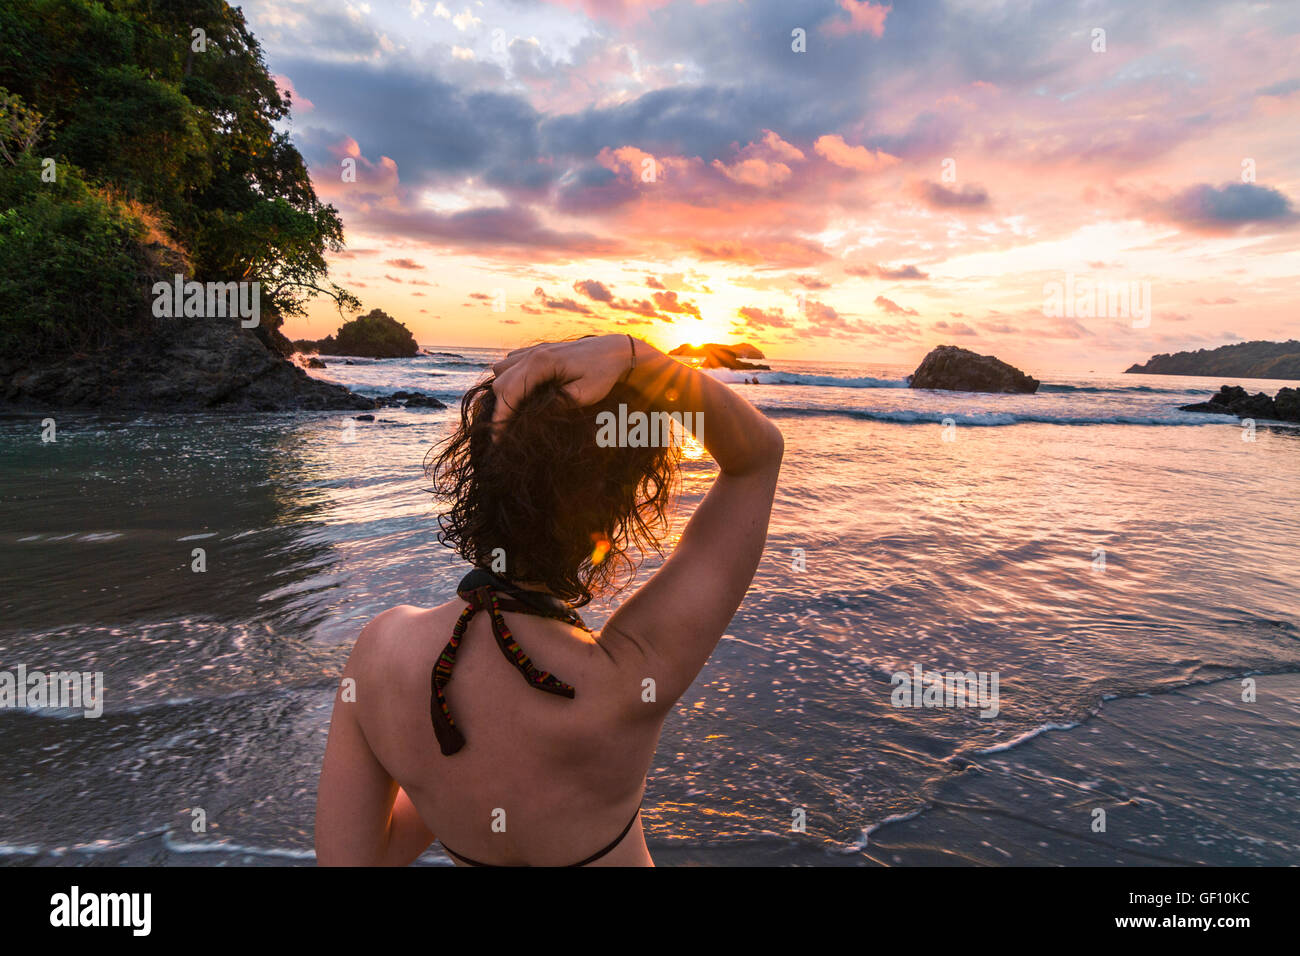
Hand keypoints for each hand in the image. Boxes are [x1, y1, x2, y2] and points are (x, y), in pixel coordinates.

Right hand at [490, 335, 640, 427]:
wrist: (613, 350)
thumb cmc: (602, 373)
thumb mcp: (584, 395)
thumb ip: (557, 405)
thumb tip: (532, 419)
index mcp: (542, 362)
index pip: (510, 391)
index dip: (501, 417)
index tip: (499, 439)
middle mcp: (533, 353)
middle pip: (501, 382)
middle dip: (501, 408)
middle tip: (507, 431)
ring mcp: (533, 350)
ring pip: (501, 371)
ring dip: (504, 391)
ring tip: (515, 412)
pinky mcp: (536, 351)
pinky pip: (511, 364)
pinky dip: (510, 379)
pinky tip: (523, 394)